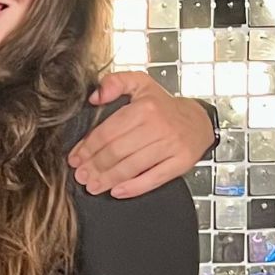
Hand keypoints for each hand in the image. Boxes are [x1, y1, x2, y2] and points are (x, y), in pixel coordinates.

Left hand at [68, 72, 215, 197]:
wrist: (198, 121)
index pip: (108, 132)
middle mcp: (158, 126)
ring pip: (132, 167)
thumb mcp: (140, 84)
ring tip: (93, 186)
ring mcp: (170, 146)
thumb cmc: (163, 106)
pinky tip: (117, 191)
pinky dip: (133, 188)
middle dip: (94, 166)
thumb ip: (115, 82)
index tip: (75, 158)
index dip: (88, 148)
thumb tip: (95, 96)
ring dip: (108, 179)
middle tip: (81, 176)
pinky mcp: (180, 162)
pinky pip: (154, 179)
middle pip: (117, 152)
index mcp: (144, 108)